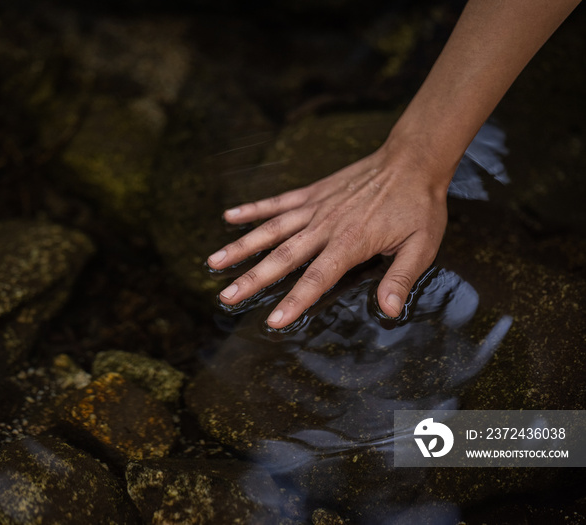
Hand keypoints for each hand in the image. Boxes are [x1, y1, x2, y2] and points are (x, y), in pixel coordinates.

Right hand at [207, 142, 450, 328]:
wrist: (412, 160)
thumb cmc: (418, 206)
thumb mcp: (421, 246)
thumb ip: (401, 278)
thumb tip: (388, 311)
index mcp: (350, 243)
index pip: (316, 278)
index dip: (294, 301)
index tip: (273, 321)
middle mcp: (325, 226)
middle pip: (282, 257)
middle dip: (252, 279)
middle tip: (226, 297)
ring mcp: (315, 207)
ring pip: (271, 230)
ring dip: (241, 246)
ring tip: (214, 261)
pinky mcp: (312, 192)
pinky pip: (277, 202)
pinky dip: (253, 209)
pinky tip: (229, 215)